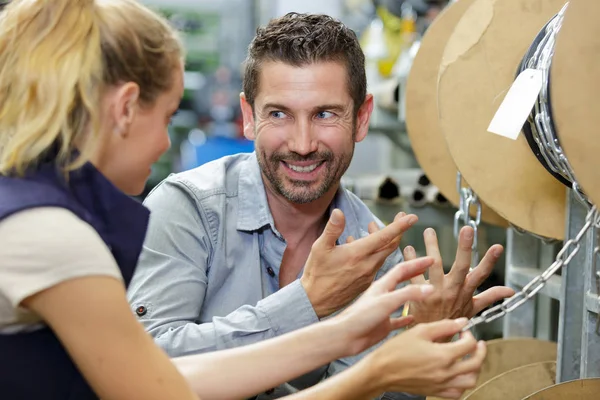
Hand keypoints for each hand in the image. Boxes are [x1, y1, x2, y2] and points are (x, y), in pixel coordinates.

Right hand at [301, 209, 417, 317]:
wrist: (315, 301)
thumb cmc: (316, 273)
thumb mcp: (319, 248)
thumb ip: (332, 229)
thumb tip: (339, 212)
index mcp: (358, 253)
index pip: (384, 237)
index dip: (400, 225)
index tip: (412, 216)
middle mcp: (367, 264)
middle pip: (390, 245)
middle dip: (398, 230)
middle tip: (403, 217)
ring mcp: (368, 275)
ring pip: (383, 254)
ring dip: (383, 240)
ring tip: (374, 228)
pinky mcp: (366, 282)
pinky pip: (376, 264)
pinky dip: (375, 252)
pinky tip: (364, 247)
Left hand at [334, 256, 435, 355]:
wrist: (344, 337)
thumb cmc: (360, 317)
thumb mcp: (386, 302)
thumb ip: (408, 294)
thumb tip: (430, 287)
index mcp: (382, 286)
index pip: (402, 269)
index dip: (417, 263)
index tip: (431, 259)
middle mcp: (382, 296)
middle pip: (402, 280)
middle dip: (416, 273)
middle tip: (430, 269)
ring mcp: (382, 310)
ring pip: (400, 299)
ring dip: (412, 294)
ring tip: (425, 291)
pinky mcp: (382, 325)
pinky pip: (397, 320)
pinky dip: (406, 317)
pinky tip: (413, 318)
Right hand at [362, 319, 486, 398]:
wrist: (381, 370)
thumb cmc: (396, 351)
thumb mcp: (420, 331)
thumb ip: (444, 326)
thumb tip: (461, 322)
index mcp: (443, 355)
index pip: (469, 344)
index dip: (469, 334)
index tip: (463, 330)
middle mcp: (445, 372)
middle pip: (476, 363)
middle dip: (480, 351)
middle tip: (477, 343)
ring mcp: (442, 384)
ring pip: (471, 381)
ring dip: (475, 369)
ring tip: (471, 359)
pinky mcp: (436, 392)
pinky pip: (458, 392)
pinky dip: (463, 384)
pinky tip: (459, 375)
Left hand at [403, 226, 514, 326]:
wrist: (431, 338)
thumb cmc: (452, 319)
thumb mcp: (473, 309)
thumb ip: (490, 296)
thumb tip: (511, 291)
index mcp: (466, 291)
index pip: (482, 274)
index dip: (490, 261)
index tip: (498, 246)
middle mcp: (453, 290)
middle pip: (461, 266)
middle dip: (465, 248)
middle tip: (467, 229)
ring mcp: (435, 292)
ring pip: (435, 266)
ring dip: (432, 247)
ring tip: (429, 231)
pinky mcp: (419, 294)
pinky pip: (414, 275)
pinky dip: (410, 261)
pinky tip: (408, 248)